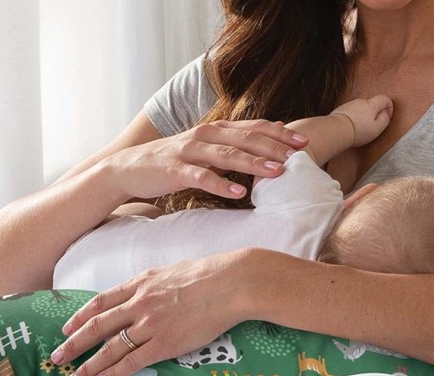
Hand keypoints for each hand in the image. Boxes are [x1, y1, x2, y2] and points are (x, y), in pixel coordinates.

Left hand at [49, 249, 257, 375]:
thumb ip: (152, 285)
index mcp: (140, 283)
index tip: (66, 328)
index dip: (80, 316)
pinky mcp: (165, 343)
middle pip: (97, 326)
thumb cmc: (208, 275)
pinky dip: (114, 372)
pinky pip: (133, 361)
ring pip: (109, 348)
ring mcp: (150, 325)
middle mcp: (138, 304)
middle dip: (73, 343)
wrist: (230, 283)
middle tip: (56, 357)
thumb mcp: (170, 272)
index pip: (101, 302)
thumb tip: (143, 293)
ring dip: (88, 365)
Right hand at [109, 120, 307, 200]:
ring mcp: (189, 151)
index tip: (304, 142)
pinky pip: (201, 177)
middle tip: (298, 157)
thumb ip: (237, 139)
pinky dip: (220, 183)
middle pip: (245, 139)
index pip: (254, 127)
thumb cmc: (175, 160)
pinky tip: (238, 192)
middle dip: (274, 147)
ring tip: (276, 173)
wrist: (129, 168)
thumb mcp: (208, 146)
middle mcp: (204, 135)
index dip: (279, 133)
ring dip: (253, 164)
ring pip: (227, 155)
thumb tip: (275, 129)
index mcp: (215, 129)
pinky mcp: (175, 170)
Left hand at [330, 95, 393, 146]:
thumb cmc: (357, 131)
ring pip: (361, 108)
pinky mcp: (341, 110)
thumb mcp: (377, 128)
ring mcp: (349, 105)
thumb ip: (385, 119)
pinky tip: (352, 127)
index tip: (387, 116)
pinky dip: (354, 118)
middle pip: (372, 104)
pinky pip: (351, 112)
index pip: (384, 98)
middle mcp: (360, 101)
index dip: (389, 107)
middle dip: (375, 113)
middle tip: (373, 126)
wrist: (336, 130)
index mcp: (371, 105)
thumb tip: (386, 113)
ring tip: (360, 129)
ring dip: (363, 116)